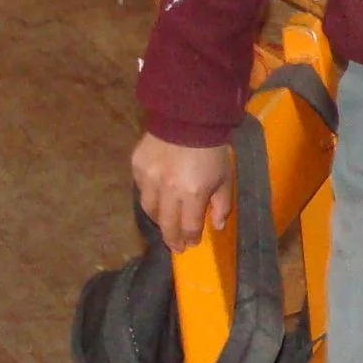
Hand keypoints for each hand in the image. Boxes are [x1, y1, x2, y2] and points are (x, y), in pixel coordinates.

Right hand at [133, 133, 234, 250]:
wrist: (189, 116)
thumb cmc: (212, 149)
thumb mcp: (225, 176)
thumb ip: (222, 203)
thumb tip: (217, 226)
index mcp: (192, 193)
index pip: (187, 226)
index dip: (189, 238)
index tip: (190, 244)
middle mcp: (167, 189)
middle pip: (166, 223)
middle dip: (171, 238)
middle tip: (175, 246)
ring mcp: (149, 178)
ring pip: (148, 208)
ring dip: (158, 218)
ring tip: (165, 222)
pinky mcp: (137, 166)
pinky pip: (140, 188)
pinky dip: (149, 195)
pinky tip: (156, 196)